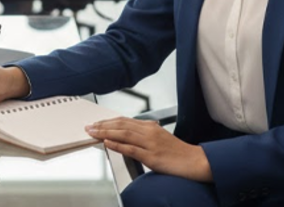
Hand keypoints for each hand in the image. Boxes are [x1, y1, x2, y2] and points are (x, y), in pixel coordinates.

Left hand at [86, 117, 212, 181]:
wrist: (194, 161)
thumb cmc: (177, 152)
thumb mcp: (159, 137)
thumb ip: (144, 134)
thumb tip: (126, 134)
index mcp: (150, 126)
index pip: (124, 121)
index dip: (108, 121)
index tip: (96, 123)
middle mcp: (149, 132)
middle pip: (121, 125)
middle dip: (102, 125)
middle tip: (89, 127)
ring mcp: (150, 144)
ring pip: (123, 134)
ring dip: (105, 133)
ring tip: (93, 133)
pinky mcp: (152, 156)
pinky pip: (131, 149)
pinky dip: (117, 145)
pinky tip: (108, 143)